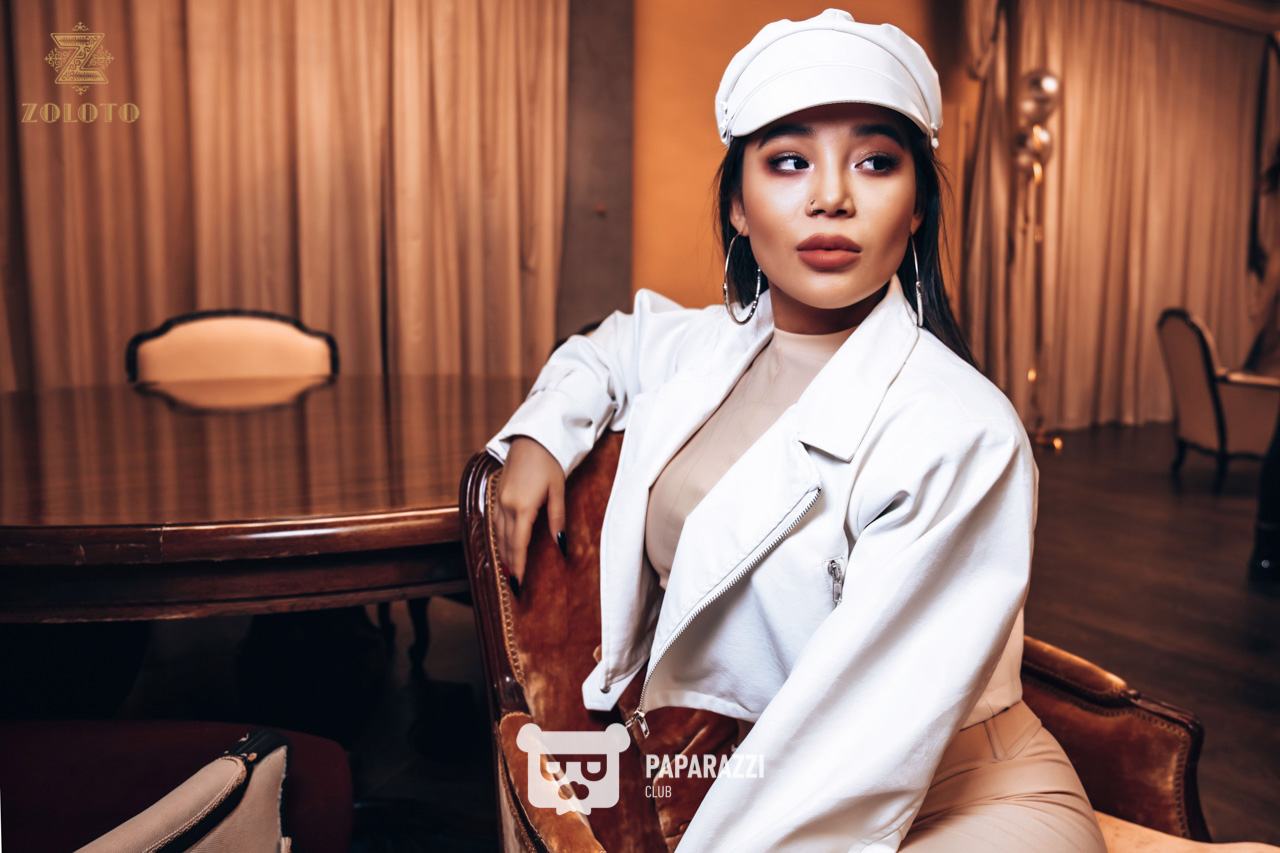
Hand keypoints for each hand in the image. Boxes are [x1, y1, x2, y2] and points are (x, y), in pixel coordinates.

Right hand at [494, 436, 566, 594]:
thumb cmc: (550, 461)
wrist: (533, 437)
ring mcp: (499, 499)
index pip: (519, 544)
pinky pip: (496, 522)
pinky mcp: (498, 493)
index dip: (518, 565)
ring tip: (508, 570)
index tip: (519, 583)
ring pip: (499, 533)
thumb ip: (557, 518)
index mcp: (522, 507)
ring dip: (503, 553)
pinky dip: (499, 537)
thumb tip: (561, 543)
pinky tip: (503, 544)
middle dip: (510, 564)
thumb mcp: (558, 491)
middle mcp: (506, 505)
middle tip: (514, 584)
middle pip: (506, 542)